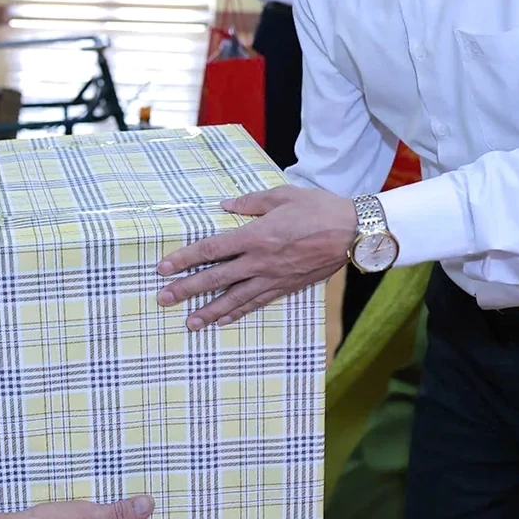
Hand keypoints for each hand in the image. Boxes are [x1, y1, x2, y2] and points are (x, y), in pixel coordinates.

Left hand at [154, 185, 356, 329]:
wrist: (356, 233)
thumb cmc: (319, 209)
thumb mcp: (282, 196)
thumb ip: (250, 202)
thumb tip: (225, 205)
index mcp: (255, 236)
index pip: (211, 249)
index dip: (184, 259)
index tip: (162, 268)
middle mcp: (260, 262)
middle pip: (215, 278)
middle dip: (186, 290)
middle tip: (163, 300)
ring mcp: (274, 278)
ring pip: (235, 298)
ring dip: (209, 311)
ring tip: (189, 322)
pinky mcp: (287, 287)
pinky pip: (257, 303)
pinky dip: (239, 312)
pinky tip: (224, 320)